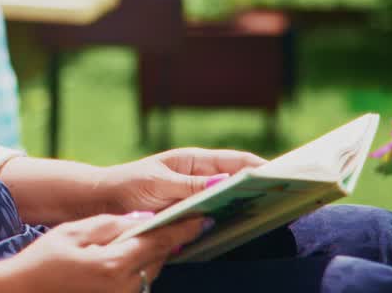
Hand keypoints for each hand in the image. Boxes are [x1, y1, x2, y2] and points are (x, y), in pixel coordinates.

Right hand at [0, 213, 208, 292]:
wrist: (23, 291)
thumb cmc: (43, 260)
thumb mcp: (75, 232)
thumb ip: (112, 224)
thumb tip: (144, 220)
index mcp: (114, 265)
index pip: (159, 242)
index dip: (183, 228)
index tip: (203, 217)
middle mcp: (124, 287)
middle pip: (159, 257)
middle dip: (167, 238)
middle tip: (180, 218)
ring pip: (150, 270)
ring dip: (151, 252)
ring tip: (149, 234)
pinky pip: (138, 280)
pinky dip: (139, 264)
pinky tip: (128, 252)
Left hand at [97, 147, 267, 214]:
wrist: (105, 202)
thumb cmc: (130, 186)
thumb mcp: (159, 184)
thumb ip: (190, 186)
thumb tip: (225, 183)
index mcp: (194, 162)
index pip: (236, 161)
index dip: (261, 166)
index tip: (284, 174)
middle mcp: (200, 178)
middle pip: (238, 181)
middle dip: (261, 188)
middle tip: (287, 198)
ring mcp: (197, 197)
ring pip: (229, 202)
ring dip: (247, 208)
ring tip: (271, 215)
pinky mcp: (190, 216)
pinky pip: (215, 219)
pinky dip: (228, 224)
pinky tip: (240, 231)